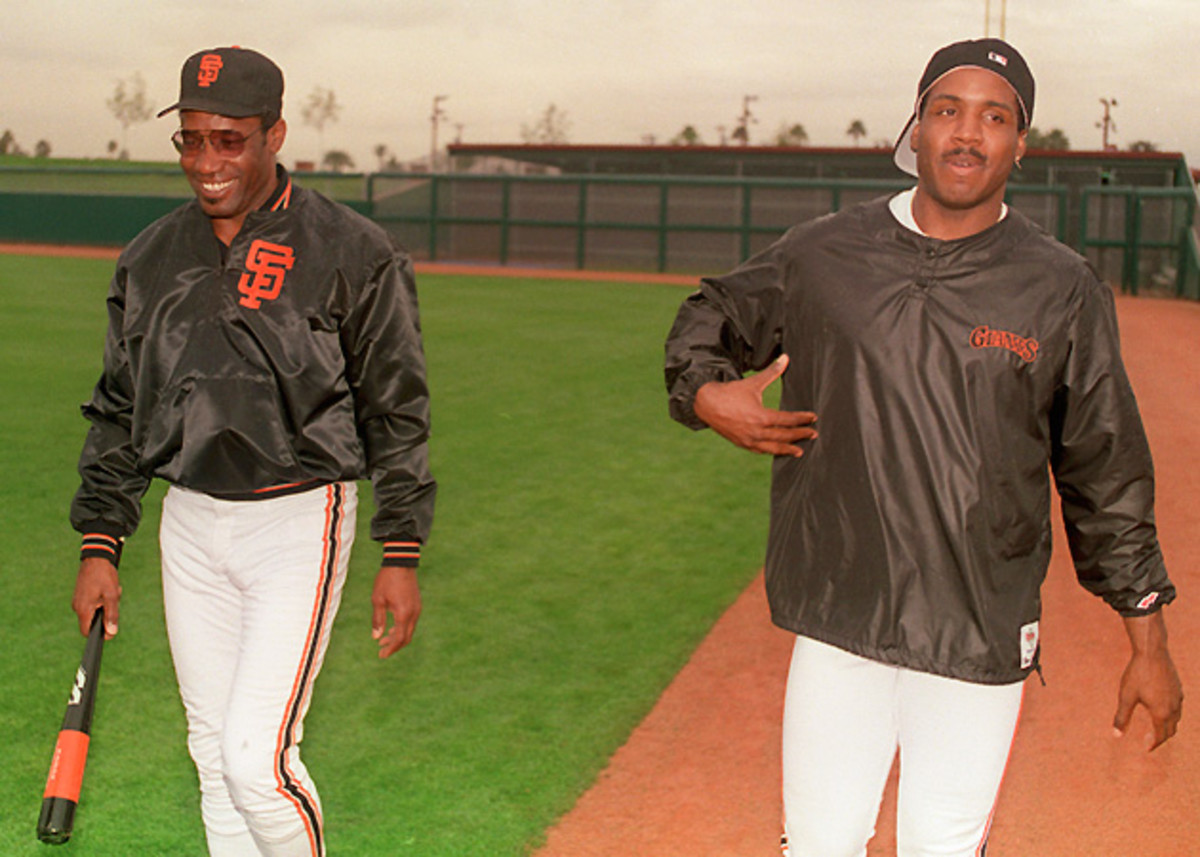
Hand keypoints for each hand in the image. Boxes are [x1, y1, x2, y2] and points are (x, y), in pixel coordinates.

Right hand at [72, 557, 120, 638]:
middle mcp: (77, 607)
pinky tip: (107, 588)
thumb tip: (111, 633)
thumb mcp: (112, 596)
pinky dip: (102, 599)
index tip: (111, 628)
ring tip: (112, 591)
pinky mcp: (80, 596)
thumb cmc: (104, 576)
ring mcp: (78, 601)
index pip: (86, 632)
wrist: (95, 558)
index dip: (99, 634)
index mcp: (83, 609)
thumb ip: (111, 615)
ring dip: (106, 604)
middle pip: (92, 621)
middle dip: (106, 614)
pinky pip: (92, 604)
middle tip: (114, 599)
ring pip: (94, 611)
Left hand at [371, 566, 421, 658]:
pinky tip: (392, 627)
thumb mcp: (378, 600)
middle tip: (382, 651)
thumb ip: (378, 620)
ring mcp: (417, 608)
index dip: (391, 649)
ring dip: (397, 637)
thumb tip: (376, 637)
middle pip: (406, 637)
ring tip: (384, 640)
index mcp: (404, 614)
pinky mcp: (417, 603)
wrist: (401, 562)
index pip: (399, 639)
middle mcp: (413, 613)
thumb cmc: (386, 580)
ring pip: (409, 629)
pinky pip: (411, 621)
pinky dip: (402, 628)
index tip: (381, 655)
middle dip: (394, 646)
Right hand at [692, 354, 817, 456]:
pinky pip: (760, 450)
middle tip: (813, 434)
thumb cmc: (730, 392)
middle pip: (784, 436)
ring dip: (788, 449)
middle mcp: (757, 431)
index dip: (802, 419)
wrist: (706, 404)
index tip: (813, 418)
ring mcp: (749, 440)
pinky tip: (777, 450)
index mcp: (762, 417)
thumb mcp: (753, 383)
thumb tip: (786, 358)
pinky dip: (770, 451)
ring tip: (799, 451)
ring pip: (773, 447)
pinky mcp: (741, 443)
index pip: (788, 420)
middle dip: (800, 435)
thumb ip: (772, 372)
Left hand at [1113, 611, 1182, 750]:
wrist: (1152, 652)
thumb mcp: (1126, 696)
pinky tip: (1161, 709)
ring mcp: (1178, 698)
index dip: (1154, 744)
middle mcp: (1174, 708)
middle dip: (1161, 738)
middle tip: (1149, 740)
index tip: (1146, 749)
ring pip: (1176, 719)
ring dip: (1167, 726)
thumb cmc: (1137, 674)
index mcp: (1161, 713)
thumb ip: (1122, 717)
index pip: (1161, 736)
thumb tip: (1116, 735)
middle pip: (1171, 730)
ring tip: (1156, 727)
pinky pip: (1178, 707)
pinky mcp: (1178, 688)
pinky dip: (1171, 714)